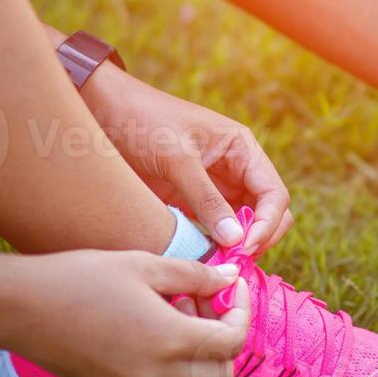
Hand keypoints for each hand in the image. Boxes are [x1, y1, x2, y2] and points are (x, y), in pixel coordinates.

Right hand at [0, 249, 250, 376]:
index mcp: (171, 341)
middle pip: (221, 375)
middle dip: (226, 341)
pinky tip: (154, 332)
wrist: (21, 308)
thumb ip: (195, 275)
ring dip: (202, 360)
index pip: (232, 341)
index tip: (231, 287)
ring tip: (181, 318)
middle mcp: (158, 375)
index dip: (241, 312)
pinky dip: (175, 370)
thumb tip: (230, 280)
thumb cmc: (81, 278)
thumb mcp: (144, 265)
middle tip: (208, 304)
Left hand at [81, 64, 290, 253]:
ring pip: (242, 226)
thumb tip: (236, 240)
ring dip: (237, 247)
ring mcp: (213, 188)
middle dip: (259, 238)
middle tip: (234, 261)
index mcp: (242, 149)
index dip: (268, 223)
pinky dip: (214, 246)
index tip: (245, 247)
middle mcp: (235, 170)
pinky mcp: (190, 203)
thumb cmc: (143, 121)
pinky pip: (213, 230)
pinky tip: (202, 259)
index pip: (274, 194)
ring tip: (219, 264)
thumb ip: (206, 199)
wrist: (103, 112)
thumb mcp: (177, 158)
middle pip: (266, 214)